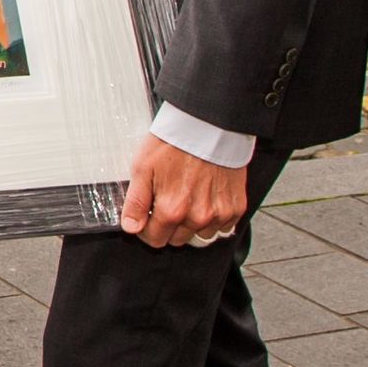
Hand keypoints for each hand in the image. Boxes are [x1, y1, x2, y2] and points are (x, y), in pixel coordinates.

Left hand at [119, 132, 247, 248]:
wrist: (209, 126)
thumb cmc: (174, 143)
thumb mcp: (143, 168)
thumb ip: (136, 202)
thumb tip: (131, 228)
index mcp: (172, 210)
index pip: (155, 240)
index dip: (147, 229)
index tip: (147, 216)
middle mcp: (198, 217)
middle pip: (177, 240)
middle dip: (169, 226)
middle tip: (168, 201)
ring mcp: (219, 214)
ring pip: (200, 235)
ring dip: (192, 224)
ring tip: (189, 198)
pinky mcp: (236, 208)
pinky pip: (222, 227)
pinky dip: (214, 218)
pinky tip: (206, 198)